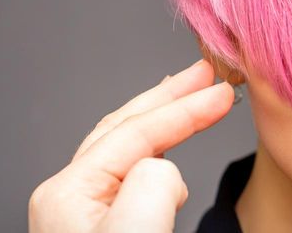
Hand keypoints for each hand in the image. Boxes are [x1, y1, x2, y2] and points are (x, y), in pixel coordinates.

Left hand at [28, 59, 233, 231]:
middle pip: (128, 127)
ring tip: (197, 102)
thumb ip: (155, 182)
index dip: (186, 107)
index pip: (137, 130)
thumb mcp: (136, 229)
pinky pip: (138, 179)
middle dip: (172, 97)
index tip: (222, 92)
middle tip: (206, 74)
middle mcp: (72, 197)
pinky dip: (164, 157)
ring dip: (168, 124)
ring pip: (132, 151)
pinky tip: (177, 159)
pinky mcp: (109, 227)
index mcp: (70, 191)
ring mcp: (88, 213)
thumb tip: (170, 167)